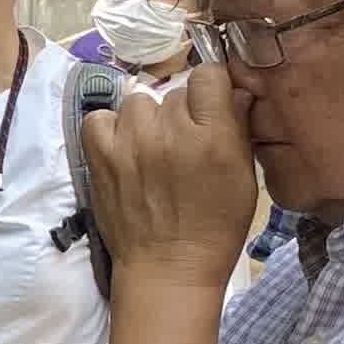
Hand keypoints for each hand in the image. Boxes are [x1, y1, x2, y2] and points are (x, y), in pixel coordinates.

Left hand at [85, 66, 260, 283]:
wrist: (167, 268)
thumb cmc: (215, 227)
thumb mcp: (244, 178)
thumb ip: (238, 128)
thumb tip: (234, 90)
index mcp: (213, 136)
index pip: (208, 75)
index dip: (211, 88)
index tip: (210, 106)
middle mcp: (170, 131)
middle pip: (174, 92)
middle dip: (182, 114)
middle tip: (183, 146)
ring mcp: (130, 141)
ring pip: (138, 102)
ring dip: (146, 121)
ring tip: (151, 151)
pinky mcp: (100, 155)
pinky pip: (100, 118)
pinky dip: (110, 130)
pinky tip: (123, 150)